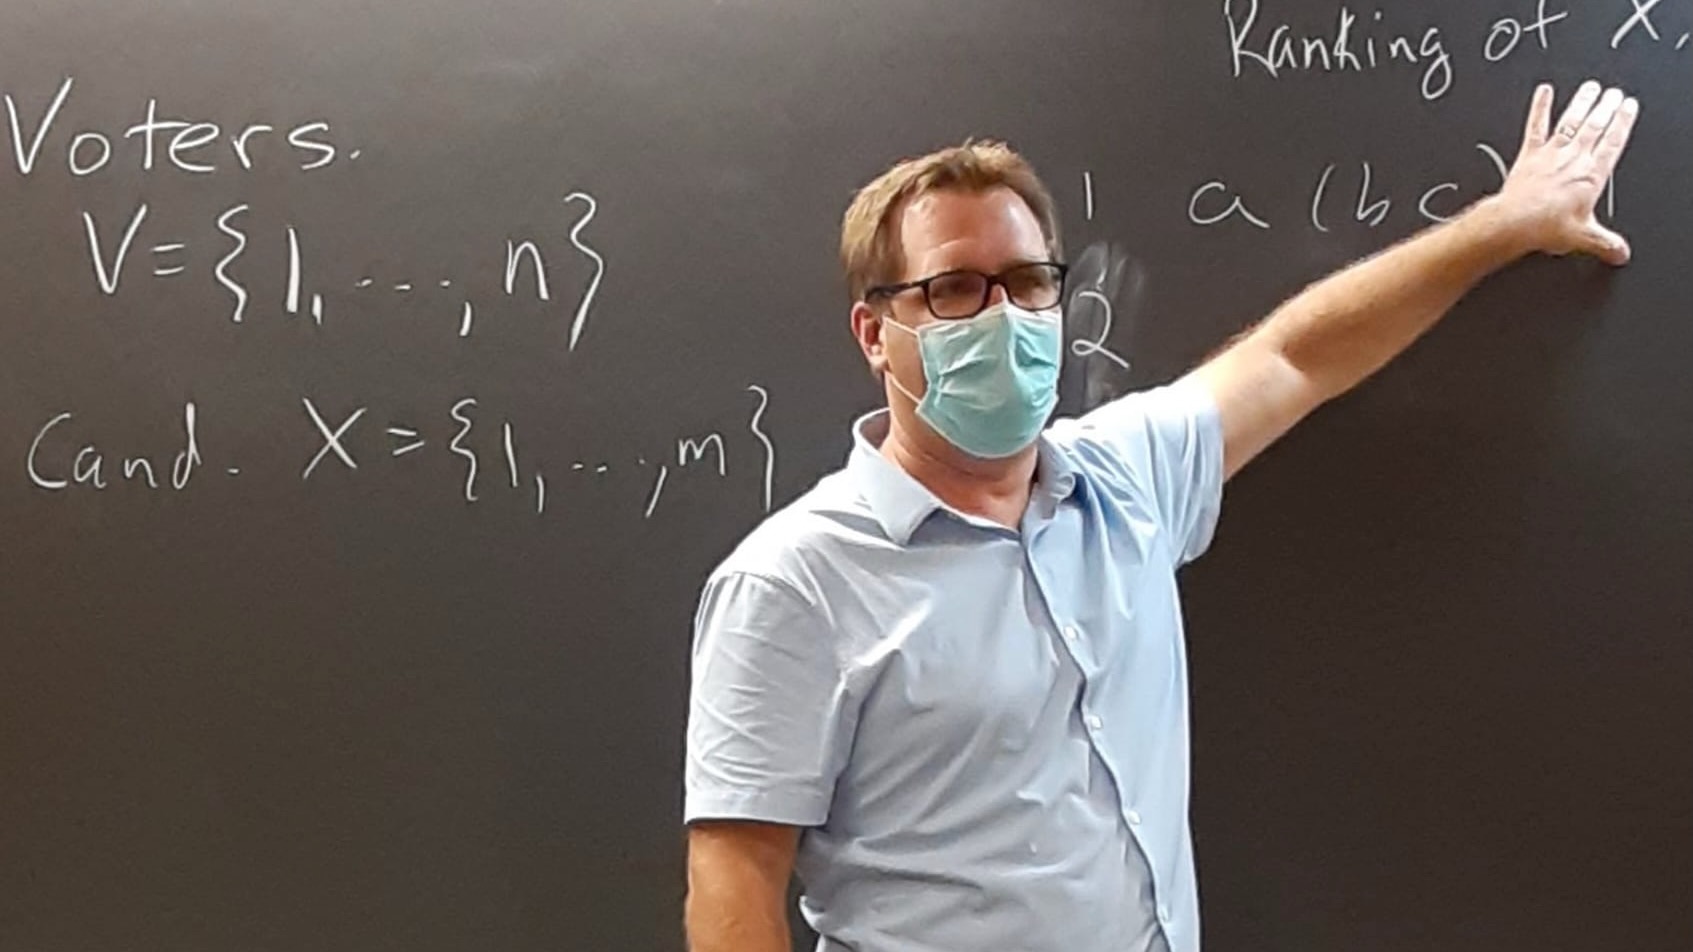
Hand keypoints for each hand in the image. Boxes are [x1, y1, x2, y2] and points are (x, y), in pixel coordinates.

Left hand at [1494, 80, 1639, 265]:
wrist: (1514, 223)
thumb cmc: (1545, 226)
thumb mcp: (1584, 237)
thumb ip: (1605, 243)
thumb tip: (1620, 253)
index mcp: (1591, 175)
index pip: (1613, 142)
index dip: (1622, 122)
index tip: (1628, 106)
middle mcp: (1573, 159)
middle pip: (1594, 126)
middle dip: (1606, 108)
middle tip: (1613, 92)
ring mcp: (1550, 155)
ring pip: (1571, 122)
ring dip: (1581, 103)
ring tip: (1591, 88)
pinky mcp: (1529, 156)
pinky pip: (1535, 127)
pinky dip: (1539, 108)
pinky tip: (1544, 92)